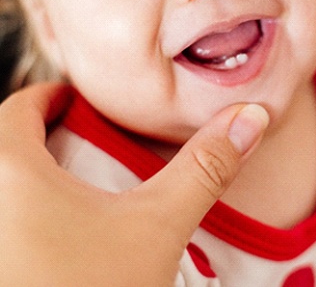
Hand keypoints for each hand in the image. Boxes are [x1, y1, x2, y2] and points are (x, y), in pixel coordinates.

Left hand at [0, 83, 268, 285]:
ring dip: (38, 177)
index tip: (80, 102)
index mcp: (9, 172)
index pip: (22, 106)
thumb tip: (249, 118)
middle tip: (87, 141)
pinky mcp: (1, 260)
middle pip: (9, 144)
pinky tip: (65, 237)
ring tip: (81, 187)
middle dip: (49, 136)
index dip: (54, 97)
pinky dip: (29, 213)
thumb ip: (203, 168)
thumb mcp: (156, 227)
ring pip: (7, 184)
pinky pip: (9, 219)